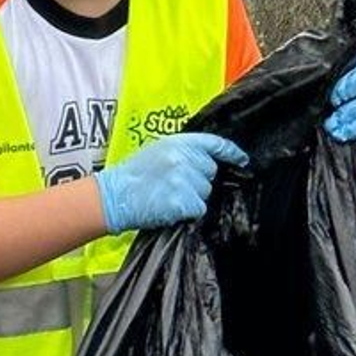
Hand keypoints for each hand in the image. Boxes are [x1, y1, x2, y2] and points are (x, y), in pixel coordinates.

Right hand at [98, 131, 248, 233]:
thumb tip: (207, 162)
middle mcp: (185, 159)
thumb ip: (182, 152)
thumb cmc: (131, 176)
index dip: (231, 152)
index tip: (242, 160)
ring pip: (205, 193)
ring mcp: (186, 180)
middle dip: (199, 181)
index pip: (215, 143)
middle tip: (174, 185)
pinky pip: (198, 209)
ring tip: (167, 197)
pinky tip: (169, 208)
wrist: (113, 197)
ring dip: (192, 198)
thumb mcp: (156, 151)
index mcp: (178, 142)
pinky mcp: (184, 202)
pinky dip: (187, 212)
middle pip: (210, 172)